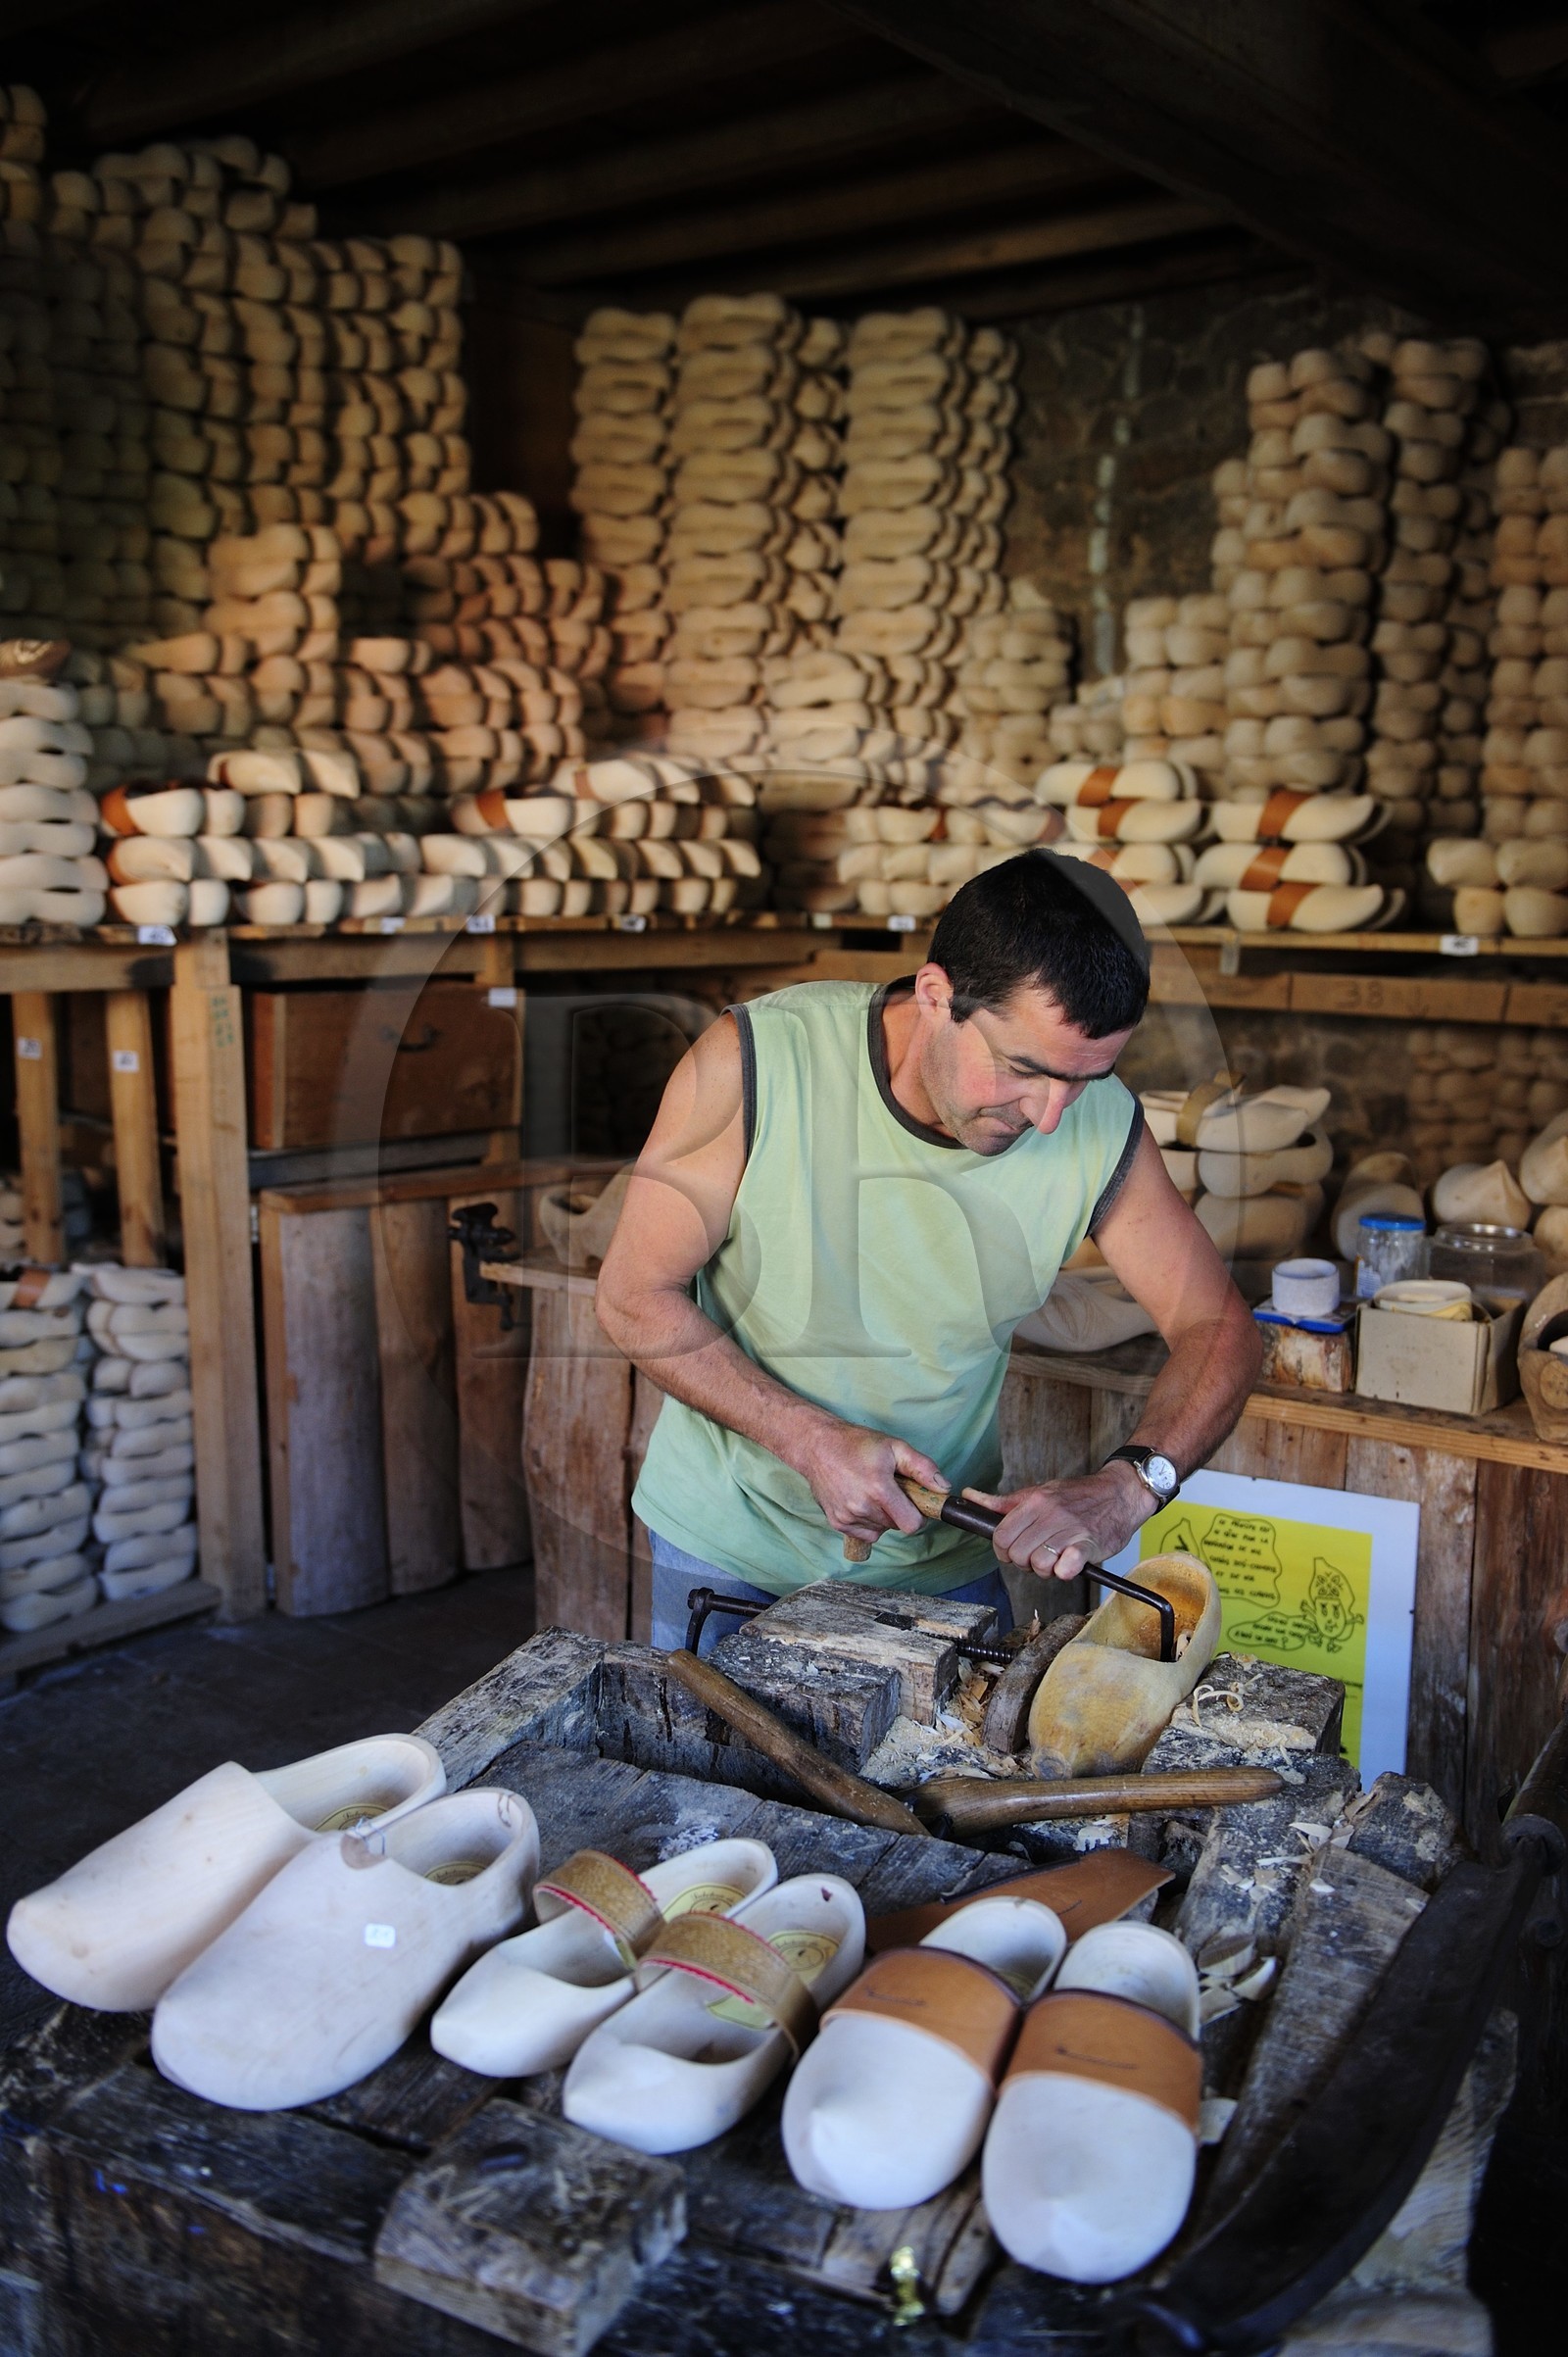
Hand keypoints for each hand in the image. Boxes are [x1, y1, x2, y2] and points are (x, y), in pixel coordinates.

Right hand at [792, 1418, 948, 1545]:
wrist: (818, 1446)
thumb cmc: (857, 1444)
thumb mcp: (895, 1447)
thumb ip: (923, 1467)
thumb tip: (944, 1489)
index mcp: (879, 1489)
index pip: (911, 1524)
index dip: (918, 1515)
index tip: (913, 1501)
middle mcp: (861, 1507)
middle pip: (897, 1525)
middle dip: (899, 1510)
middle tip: (889, 1489)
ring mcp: (847, 1517)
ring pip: (881, 1530)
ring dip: (882, 1516)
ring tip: (872, 1492)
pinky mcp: (836, 1522)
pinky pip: (864, 1533)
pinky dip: (867, 1522)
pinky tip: (861, 1501)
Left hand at [963, 1462, 1155, 1581]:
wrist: (1120, 1493)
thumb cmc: (1077, 1496)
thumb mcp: (1038, 1493)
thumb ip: (1003, 1503)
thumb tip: (969, 1496)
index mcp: (1034, 1502)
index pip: (1000, 1537)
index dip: (1003, 1551)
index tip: (1013, 1551)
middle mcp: (1050, 1514)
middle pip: (1017, 1555)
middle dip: (1023, 1562)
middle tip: (1037, 1555)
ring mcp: (1070, 1530)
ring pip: (1038, 1566)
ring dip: (1045, 1569)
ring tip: (1056, 1558)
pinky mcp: (1089, 1546)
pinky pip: (1065, 1570)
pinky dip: (1064, 1572)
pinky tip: (1069, 1563)